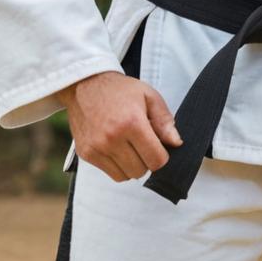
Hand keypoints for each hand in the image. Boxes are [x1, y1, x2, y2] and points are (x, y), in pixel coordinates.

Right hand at [56, 71, 182, 182]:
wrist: (86, 84)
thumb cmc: (119, 90)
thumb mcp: (148, 95)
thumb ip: (165, 120)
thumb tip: (176, 143)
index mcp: (132, 122)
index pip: (156, 160)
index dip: (162, 155)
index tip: (159, 146)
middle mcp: (113, 138)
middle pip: (141, 171)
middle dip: (146, 159)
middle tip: (142, 143)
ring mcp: (97, 147)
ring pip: (126, 176)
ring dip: (132, 165)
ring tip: (129, 145)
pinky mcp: (86, 154)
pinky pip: (111, 174)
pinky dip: (118, 166)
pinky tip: (117, 148)